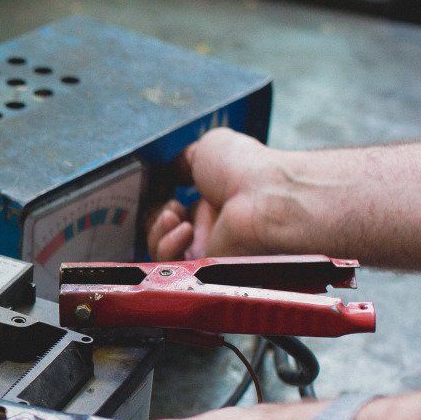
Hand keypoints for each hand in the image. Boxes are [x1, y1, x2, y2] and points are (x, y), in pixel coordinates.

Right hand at [147, 129, 283, 259]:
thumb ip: (182, 161)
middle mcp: (211, 228)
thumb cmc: (244, 168)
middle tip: (171, 207)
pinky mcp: (204, 270)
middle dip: (156, 218)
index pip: (175, 212)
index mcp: (214, 201)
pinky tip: (184, 229)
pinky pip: (171, 266)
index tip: (161, 192)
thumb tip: (166, 168)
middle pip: (163, 233)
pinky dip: (167, 246)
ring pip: (161, 251)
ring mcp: (207, 250)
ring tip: (173, 215)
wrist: (264, 195)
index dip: (159, 203)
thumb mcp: (208, 149)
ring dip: (158, 230)